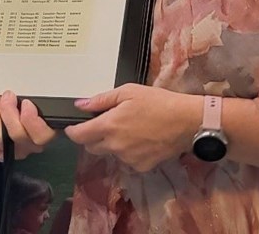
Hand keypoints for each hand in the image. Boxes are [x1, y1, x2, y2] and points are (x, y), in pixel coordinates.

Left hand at [0, 90, 57, 161]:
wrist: (26, 122)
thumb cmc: (35, 111)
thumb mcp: (44, 103)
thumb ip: (41, 100)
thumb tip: (35, 92)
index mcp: (46, 134)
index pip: (41, 135)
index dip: (31, 119)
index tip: (26, 103)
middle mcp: (29, 146)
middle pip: (16, 134)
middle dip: (7, 110)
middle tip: (7, 96)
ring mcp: (12, 150)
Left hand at [63, 83, 197, 172]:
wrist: (187, 121)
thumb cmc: (158, 102)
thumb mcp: (128, 91)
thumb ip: (101, 100)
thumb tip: (80, 105)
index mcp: (109, 125)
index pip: (79, 136)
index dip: (72, 132)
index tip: (73, 128)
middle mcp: (115, 146)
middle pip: (92, 147)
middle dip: (93, 137)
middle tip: (106, 124)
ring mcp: (128, 159)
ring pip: (110, 154)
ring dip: (112, 144)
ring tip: (130, 129)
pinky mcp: (141, 167)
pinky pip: (127, 161)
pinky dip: (128, 152)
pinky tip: (141, 140)